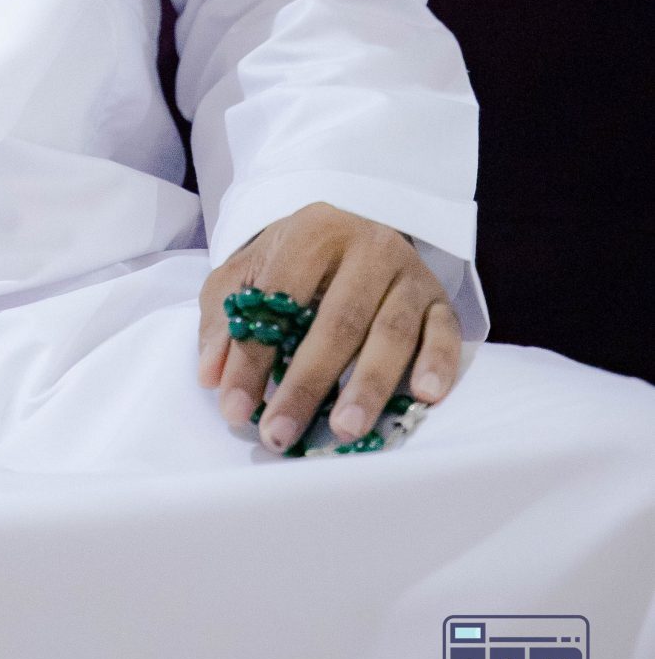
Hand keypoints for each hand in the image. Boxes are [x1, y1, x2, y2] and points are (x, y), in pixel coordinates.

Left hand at [197, 201, 462, 452]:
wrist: (356, 226)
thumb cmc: (295, 261)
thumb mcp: (249, 271)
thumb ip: (224, 319)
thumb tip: (212, 376)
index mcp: (312, 233)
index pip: (278, 295)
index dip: (253, 355)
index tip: (235, 409)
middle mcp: (366, 247)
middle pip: (338, 320)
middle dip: (307, 383)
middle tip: (282, 433)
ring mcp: (408, 274)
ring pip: (392, 332)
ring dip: (368, 384)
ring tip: (345, 429)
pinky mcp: (440, 299)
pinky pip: (445, 333)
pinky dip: (438, 364)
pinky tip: (424, 396)